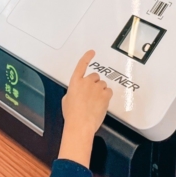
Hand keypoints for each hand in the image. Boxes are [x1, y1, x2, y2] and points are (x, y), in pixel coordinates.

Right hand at [58, 50, 111, 166]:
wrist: (80, 124)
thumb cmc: (72, 115)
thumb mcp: (66, 100)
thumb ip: (73, 91)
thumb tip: (78, 92)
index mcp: (75, 82)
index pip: (81, 65)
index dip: (87, 57)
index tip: (92, 52)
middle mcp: (86, 82)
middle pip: (95, 77)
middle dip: (94, 84)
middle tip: (91, 95)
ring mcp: (97, 87)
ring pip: (103, 85)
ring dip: (100, 91)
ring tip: (95, 102)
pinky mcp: (105, 94)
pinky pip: (109, 92)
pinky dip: (106, 96)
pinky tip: (100, 104)